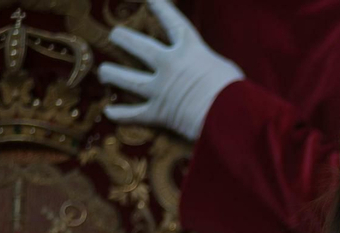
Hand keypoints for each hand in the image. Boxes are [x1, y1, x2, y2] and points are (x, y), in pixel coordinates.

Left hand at [97, 0, 242, 140]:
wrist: (229, 114)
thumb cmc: (236, 91)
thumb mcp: (225, 68)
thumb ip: (207, 66)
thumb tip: (206, 71)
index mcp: (190, 49)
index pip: (172, 22)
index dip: (160, 8)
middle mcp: (169, 64)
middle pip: (139, 47)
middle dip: (124, 39)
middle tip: (115, 34)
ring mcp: (160, 88)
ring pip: (128, 79)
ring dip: (112, 74)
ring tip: (103, 73)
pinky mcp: (159, 112)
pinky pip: (135, 114)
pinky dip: (122, 114)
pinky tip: (109, 112)